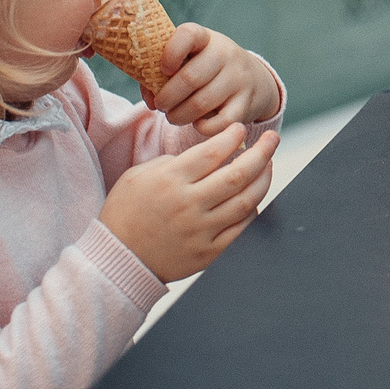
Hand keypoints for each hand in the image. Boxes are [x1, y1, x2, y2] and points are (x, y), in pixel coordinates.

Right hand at [99, 124, 277, 281]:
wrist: (117, 259)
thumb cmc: (125, 213)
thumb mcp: (137, 176)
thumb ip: (172, 162)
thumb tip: (206, 155)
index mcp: (169, 181)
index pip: (212, 152)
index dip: (232, 137)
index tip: (240, 129)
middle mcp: (188, 205)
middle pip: (237, 175)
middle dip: (261, 153)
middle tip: (272, 140)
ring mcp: (200, 231)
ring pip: (246, 202)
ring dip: (263, 180)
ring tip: (268, 166)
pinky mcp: (207, 254)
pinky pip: (242, 231)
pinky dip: (254, 212)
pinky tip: (256, 199)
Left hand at [151, 24, 280, 135]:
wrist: (255, 80)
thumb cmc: (208, 70)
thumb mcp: (191, 60)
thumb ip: (163, 74)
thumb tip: (151, 99)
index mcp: (206, 38)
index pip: (188, 34)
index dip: (170, 53)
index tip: (164, 69)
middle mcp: (226, 54)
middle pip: (189, 78)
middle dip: (166, 98)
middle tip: (161, 105)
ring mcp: (238, 79)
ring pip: (200, 104)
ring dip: (179, 116)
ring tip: (174, 116)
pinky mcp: (246, 104)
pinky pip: (218, 123)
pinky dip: (202, 128)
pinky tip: (197, 123)